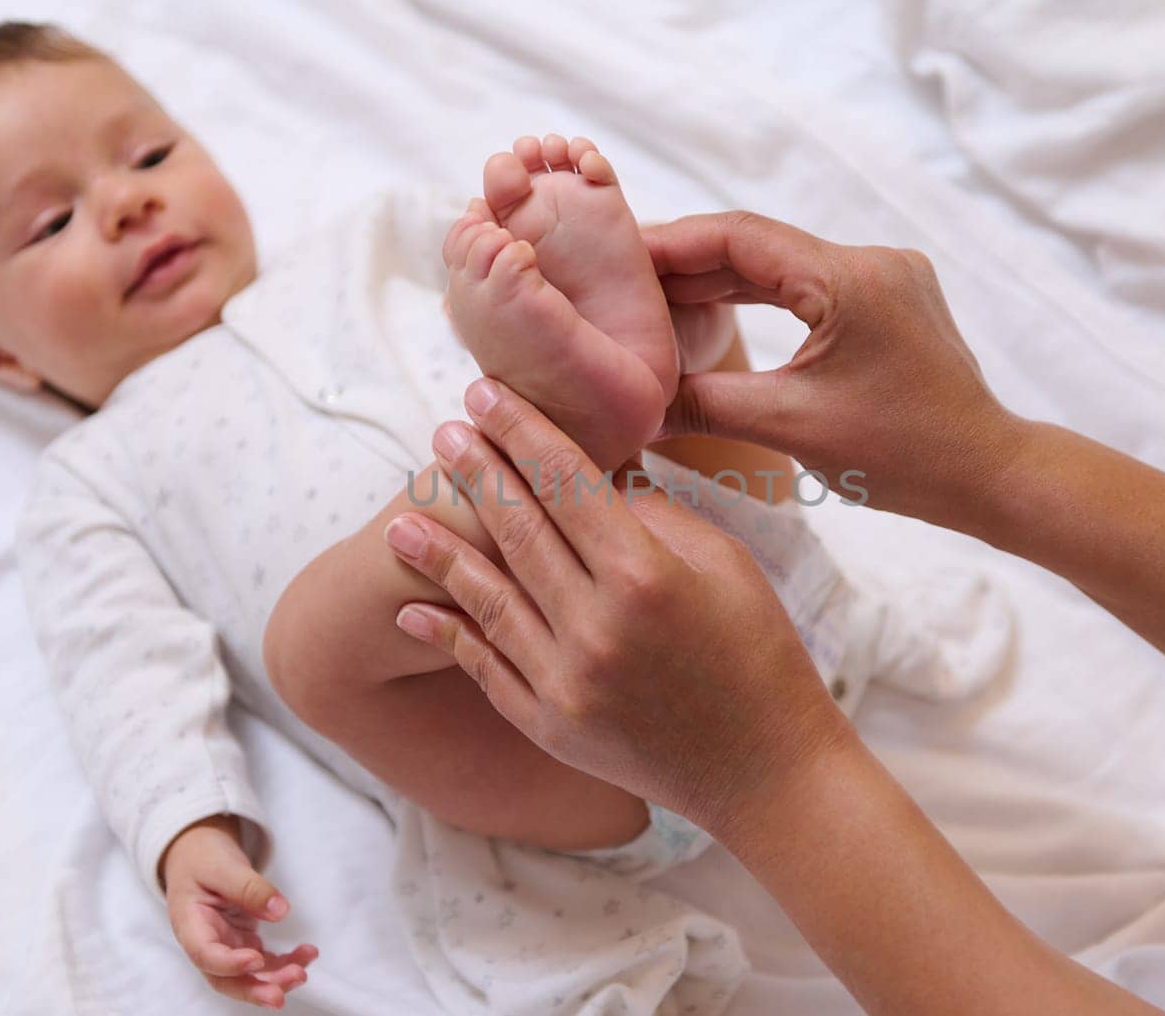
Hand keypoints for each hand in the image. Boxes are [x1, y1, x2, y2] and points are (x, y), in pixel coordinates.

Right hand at [160, 816, 318, 1009]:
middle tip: (281, 994)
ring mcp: (225, 946)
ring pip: (247, 976)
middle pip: (225, 979)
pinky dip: (285, 963)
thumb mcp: (223, 865)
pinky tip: (306, 955)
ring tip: (302, 972)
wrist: (199, 856)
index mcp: (189, 925)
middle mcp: (206, 943)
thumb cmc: (203, 859)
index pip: (205, 954)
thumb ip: (249, 888)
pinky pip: (264, 962)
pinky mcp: (242, 944)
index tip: (255, 958)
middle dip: (253, 989)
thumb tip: (280, 910)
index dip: (229, 964)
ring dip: (274, 980)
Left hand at [382, 379, 856, 839]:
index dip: (521, 432)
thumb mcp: (726, 565)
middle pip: (518, 531)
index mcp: (646, 576)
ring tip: (399, 517)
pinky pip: (486, 668)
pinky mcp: (550, 726)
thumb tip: (597, 475)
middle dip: (476, 474)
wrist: (765, 772)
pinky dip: (448, 636)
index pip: (567, 483)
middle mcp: (596, 627)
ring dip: (439, 554)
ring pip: (488, 599)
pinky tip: (411, 610)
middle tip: (443, 432)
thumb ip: (654, 516)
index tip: (484, 393)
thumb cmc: (758, 653)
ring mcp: (566, 683)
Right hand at [645, 211, 1026, 527]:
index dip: (670, 242)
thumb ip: (705, 403)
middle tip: (617, 276)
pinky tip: (707, 311)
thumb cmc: (903, 456)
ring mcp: (881, 278)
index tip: (615, 252)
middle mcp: (870, 261)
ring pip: (778, 265)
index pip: (738, 237)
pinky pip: (804, 286)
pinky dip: (755, 297)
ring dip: (716, 280)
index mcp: (850, 278)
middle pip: (756, 245)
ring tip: (649, 296)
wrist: (987, 474)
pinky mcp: (884, 301)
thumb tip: (631, 406)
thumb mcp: (790, 427)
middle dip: (685, 262)